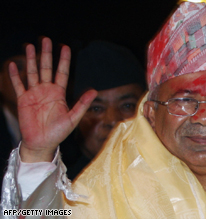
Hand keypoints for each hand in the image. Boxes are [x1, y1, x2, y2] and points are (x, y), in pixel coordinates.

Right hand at [9, 37, 97, 161]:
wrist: (42, 143)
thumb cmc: (58, 132)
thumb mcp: (73, 118)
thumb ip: (82, 104)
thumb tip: (94, 91)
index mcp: (59, 93)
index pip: (62, 72)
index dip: (63, 60)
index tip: (65, 46)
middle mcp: (47, 90)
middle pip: (46, 68)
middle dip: (46, 54)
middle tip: (46, 39)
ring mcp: (34, 94)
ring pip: (32, 72)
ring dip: (31, 60)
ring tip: (29, 46)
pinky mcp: (23, 100)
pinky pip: (18, 85)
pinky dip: (15, 76)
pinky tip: (13, 65)